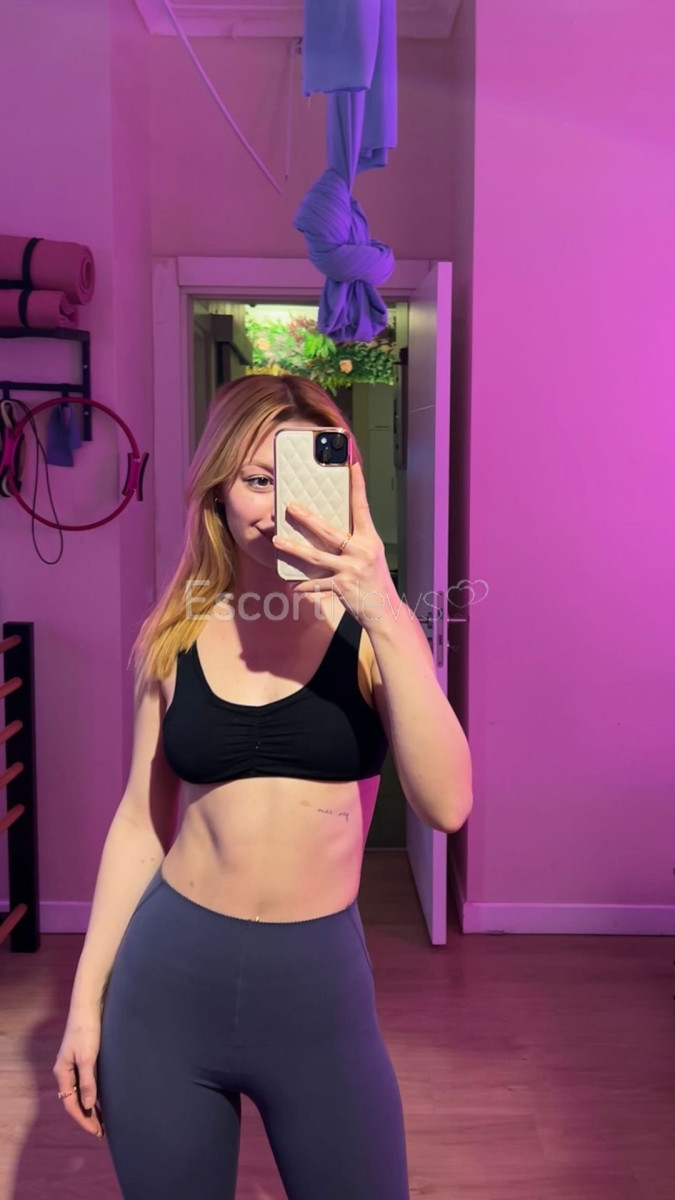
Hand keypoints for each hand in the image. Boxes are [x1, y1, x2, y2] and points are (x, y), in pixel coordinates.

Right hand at [53, 1008, 104, 1139]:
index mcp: (63, 1072)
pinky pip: (87, 1083)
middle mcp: (66, 1071)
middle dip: (87, 1117)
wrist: (88, 1006)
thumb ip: (88, 1082)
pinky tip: (103, 1101)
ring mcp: (74, 1065)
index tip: (96, 1131)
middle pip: (75, 1101)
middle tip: (102, 1132)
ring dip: (91, 1107)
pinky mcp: (84, 1058)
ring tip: (104, 1121)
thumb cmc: (86, 1029)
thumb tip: (89, 1106)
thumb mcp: (88, 1057)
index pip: (71, 1104)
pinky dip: (94, 1094)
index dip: (84, 1119)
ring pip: (81, 1093)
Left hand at [272, 460, 393, 624]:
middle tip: (290, 506)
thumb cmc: (376, 581)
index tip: (351, 463)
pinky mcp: (342, 587)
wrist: (385, 611)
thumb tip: (332, 528)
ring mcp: (351, 569)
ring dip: (294, 548)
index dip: (357, 484)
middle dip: (307, 518)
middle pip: (329, 530)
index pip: (361, 506)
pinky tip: (292, 585)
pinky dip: (304, 585)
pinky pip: (317, 583)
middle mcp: (361, 551)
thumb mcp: (371, 555)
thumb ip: (355, 541)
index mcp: (370, 539)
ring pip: (315, 556)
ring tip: (276, 541)